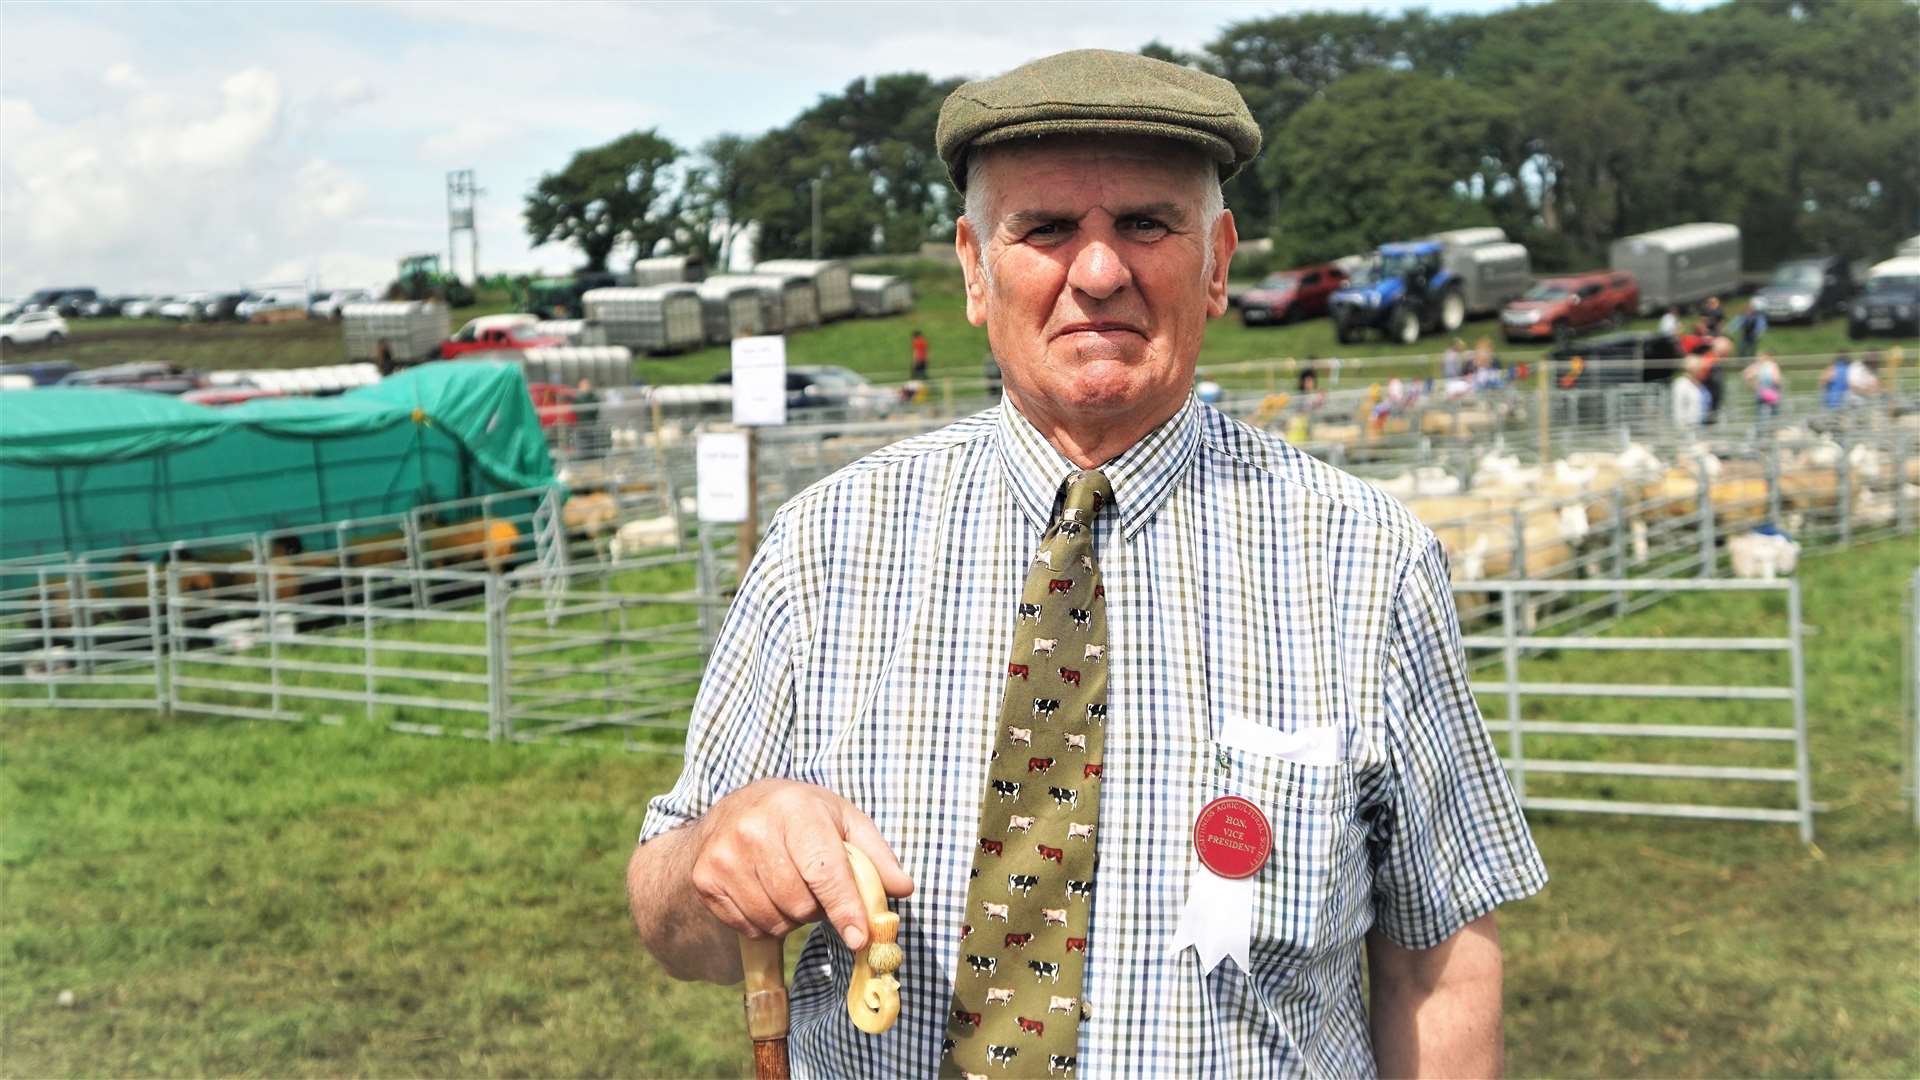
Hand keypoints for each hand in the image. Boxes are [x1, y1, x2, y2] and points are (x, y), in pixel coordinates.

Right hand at [688, 779, 913, 949]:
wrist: (732, 812)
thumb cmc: (799, 816)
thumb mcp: (841, 820)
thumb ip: (875, 856)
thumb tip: (904, 889)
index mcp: (794, 809)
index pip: (824, 870)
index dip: (845, 907)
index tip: (860, 937)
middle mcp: (753, 830)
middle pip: (800, 903)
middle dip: (818, 908)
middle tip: (817, 889)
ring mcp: (724, 856)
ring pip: (775, 920)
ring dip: (792, 917)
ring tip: (791, 887)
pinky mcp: (706, 880)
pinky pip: (749, 926)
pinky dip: (766, 922)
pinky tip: (766, 893)